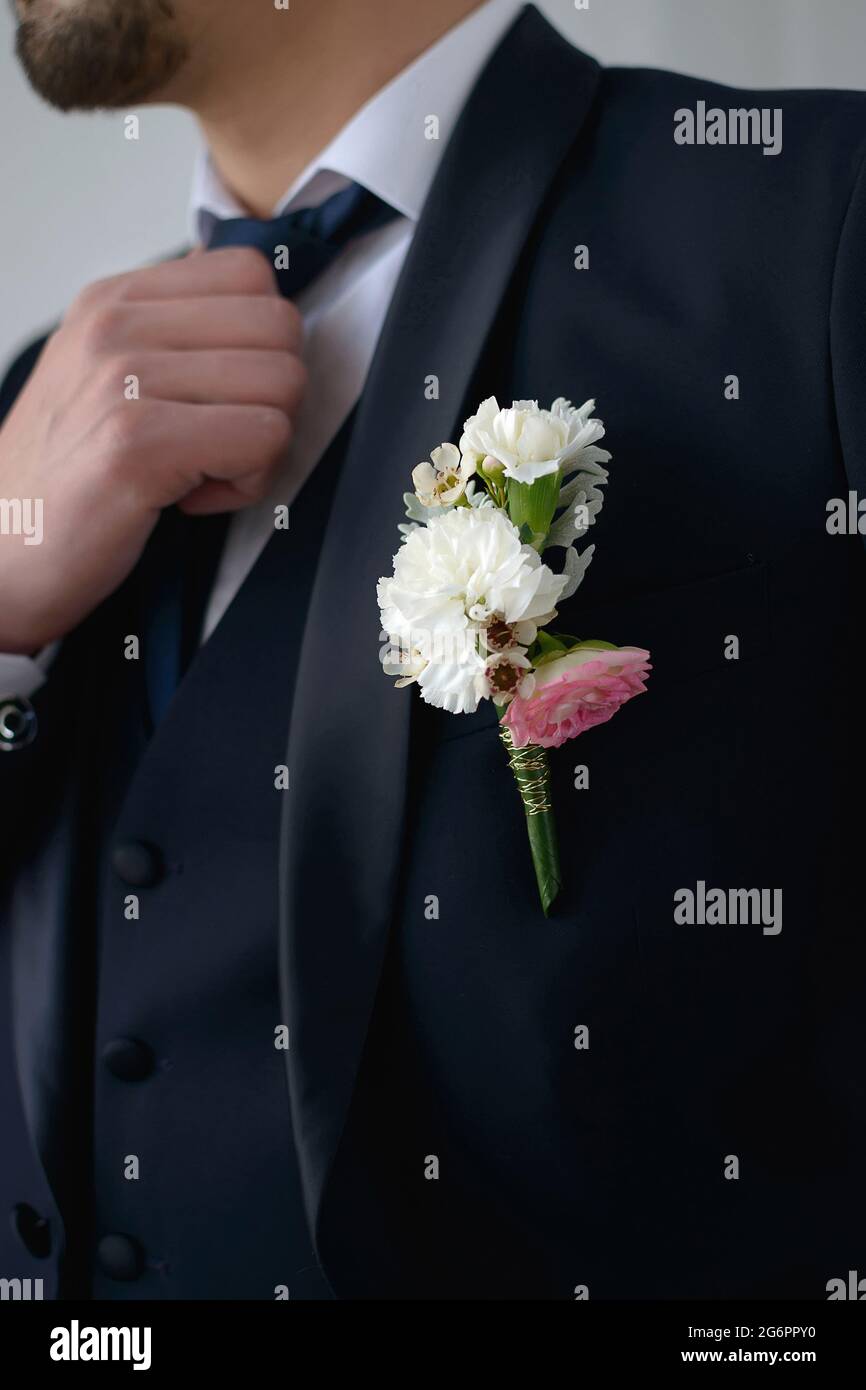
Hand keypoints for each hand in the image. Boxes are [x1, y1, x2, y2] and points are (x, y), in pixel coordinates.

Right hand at [0, 248, 305, 651]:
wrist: (3, 559)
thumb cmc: (71, 479)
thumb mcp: (106, 375)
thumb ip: (174, 334)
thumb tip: (260, 304)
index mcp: (114, 299)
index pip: (252, 274)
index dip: (260, 345)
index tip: (216, 399)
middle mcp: (115, 324)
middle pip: (281, 327)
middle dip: (273, 397)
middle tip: (217, 443)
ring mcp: (124, 378)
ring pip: (284, 384)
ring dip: (261, 447)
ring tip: (199, 472)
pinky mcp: (139, 442)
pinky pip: (264, 438)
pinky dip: (247, 485)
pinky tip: (191, 500)